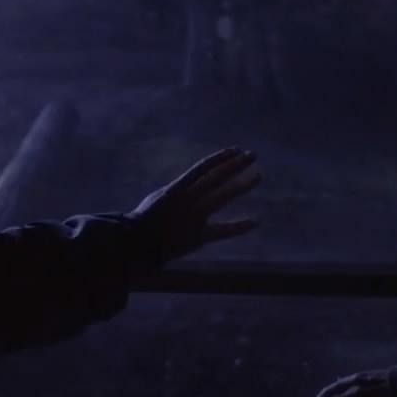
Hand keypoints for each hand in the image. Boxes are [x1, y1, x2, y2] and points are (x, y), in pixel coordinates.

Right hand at [127, 147, 260, 263]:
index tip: (236, 151)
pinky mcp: (199, 236)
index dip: (221, 158)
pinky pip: (223, 230)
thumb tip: (196, 183)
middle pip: (217, 178)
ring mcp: (195, 217)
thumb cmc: (145, 220)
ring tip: (258, 176)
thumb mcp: (159, 198)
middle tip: (253, 155)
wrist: (138, 246)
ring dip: (241, 185)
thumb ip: (179, 190)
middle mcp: (188, 200)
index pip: (204, 168)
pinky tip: (255, 220)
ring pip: (222, 197)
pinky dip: (239, 226)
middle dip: (236, 165)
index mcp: (176, 189)